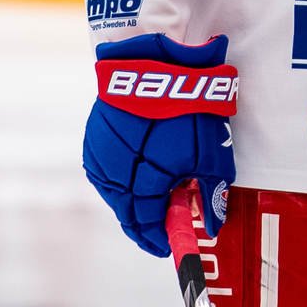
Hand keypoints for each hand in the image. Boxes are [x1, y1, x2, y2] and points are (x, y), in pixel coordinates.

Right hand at [83, 33, 237, 256]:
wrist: (154, 59)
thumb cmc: (187, 107)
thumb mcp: (212, 152)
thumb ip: (211, 193)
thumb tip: (211, 225)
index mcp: (139, 185)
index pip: (147, 226)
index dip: (160, 238)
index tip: (171, 246)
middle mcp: (112, 176)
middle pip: (129, 212)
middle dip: (148, 221)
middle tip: (166, 225)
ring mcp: (99, 157)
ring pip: (116, 193)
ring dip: (135, 199)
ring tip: (157, 195)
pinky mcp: (95, 139)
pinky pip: (108, 171)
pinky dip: (124, 178)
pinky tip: (140, 171)